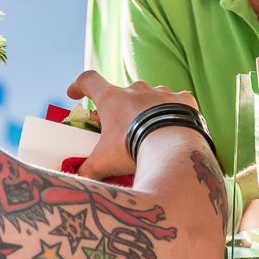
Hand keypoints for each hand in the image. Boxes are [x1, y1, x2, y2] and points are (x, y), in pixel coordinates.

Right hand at [67, 70, 197, 179]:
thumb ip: (87, 169)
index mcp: (112, 98)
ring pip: (151, 96)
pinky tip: (174, 128)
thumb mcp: (104, 162)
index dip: (79, 85)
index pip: (89, 81)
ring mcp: (162, 92)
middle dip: (120, 109)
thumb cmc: (132, 149)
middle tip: (120, 130)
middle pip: (123, 93)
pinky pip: (177, 102)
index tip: (74, 93)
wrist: (172, 149)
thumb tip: (78, 178)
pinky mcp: (184, 99)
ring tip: (150, 133)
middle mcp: (137, 89)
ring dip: (147, 110)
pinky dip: (174, 113)